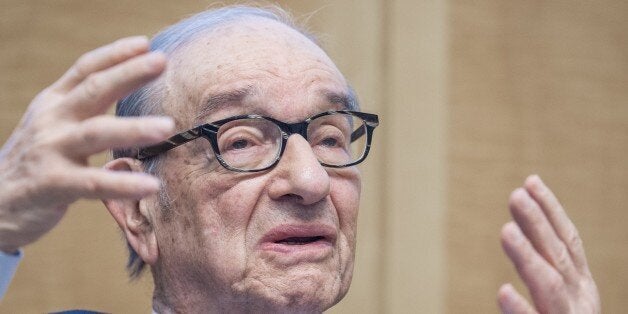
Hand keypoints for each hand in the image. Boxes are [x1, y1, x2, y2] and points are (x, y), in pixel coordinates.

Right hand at [0, 36, 173, 251]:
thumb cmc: (37, 160)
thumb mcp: (55, 124)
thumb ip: (85, 107)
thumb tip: (130, 86)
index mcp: (55, 102)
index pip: (86, 69)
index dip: (115, 54)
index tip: (146, 44)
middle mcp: (52, 120)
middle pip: (94, 89)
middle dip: (129, 74)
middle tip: (161, 62)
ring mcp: (50, 150)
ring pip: (96, 133)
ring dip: (134, 128)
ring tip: (168, 127)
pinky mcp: (52, 184)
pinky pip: (93, 183)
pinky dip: (123, 184)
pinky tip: (151, 185)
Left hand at [498, 175, 599, 312]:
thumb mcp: (557, 303)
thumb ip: (543, 275)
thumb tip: (517, 231)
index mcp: (580, 288)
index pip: (567, 242)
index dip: (551, 211)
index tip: (530, 181)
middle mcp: (578, 300)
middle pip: (557, 257)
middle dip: (538, 224)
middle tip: (516, 195)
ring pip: (549, 286)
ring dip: (528, 256)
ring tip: (506, 232)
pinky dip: (520, 309)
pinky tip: (504, 291)